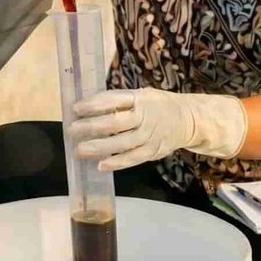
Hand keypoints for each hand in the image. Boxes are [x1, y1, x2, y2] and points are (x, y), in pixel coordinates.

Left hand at [68, 88, 247, 171]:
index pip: (113, 99)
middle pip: (115, 123)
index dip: (93, 104)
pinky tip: (100, 165)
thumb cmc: (157, 105)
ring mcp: (149, 136)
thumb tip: (88, 108)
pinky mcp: (153, 152)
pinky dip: (116, 163)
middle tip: (72, 130)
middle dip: (91, 127)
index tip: (75, 108)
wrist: (188, 120)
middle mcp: (145, 116)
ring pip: (121, 144)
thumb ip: (120, 101)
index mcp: (140, 98)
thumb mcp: (142, 95)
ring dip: (98, 147)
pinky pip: (132, 159)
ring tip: (79, 149)